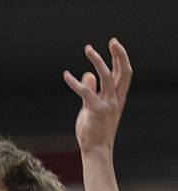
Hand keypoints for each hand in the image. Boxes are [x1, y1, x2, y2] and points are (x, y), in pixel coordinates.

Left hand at [63, 38, 132, 153]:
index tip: (114, 44)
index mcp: (117, 98)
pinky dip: (75, 82)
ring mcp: (108, 105)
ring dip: (98, 61)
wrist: (96, 150)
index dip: (120, 58)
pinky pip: (86, 92)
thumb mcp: (92, 107)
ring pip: (107, 77)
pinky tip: (66, 75)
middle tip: (112, 40)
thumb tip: (88, 74)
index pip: (123, 74)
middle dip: (119, 55)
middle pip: (123, 72)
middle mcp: (116, 99)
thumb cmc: (94, 129)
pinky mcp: (96, 110)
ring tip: (88, 49)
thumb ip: (91, 90)